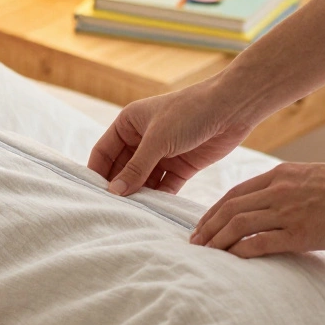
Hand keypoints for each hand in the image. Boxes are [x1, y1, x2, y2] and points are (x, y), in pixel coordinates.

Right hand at [87, 79, 255, 195]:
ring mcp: (161, 154)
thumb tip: (115, 192)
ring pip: (143, 181)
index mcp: (128, 124)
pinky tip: (154, 211)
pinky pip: (164, 186)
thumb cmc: (190, 112)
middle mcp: (142, 139)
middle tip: (113, 211)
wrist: (231, 109)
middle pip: (122, 170)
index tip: (92, 196)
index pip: (103, 152)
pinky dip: (159, 198)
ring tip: (133, 215)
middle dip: (119, 188)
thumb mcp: (158, 140)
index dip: (97, 173)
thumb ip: (136, 168)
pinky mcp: (180, 167)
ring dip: (139, 196)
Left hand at [189, 161, 324, 256]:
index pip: (234, 193)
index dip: (213, 211)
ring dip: (216, 241)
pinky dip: (239, 252)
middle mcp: (278, 190)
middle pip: (228, 208)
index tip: (202, 225)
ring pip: (237, 224)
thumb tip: (275, 205)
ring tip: (206, 255)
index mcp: (280, 175)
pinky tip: (230, 261)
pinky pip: (258, 242)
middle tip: (195, 244)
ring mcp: (288, 211)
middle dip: (207, 227)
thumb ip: (290, 189)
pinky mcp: (300, 233)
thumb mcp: (312, 178)